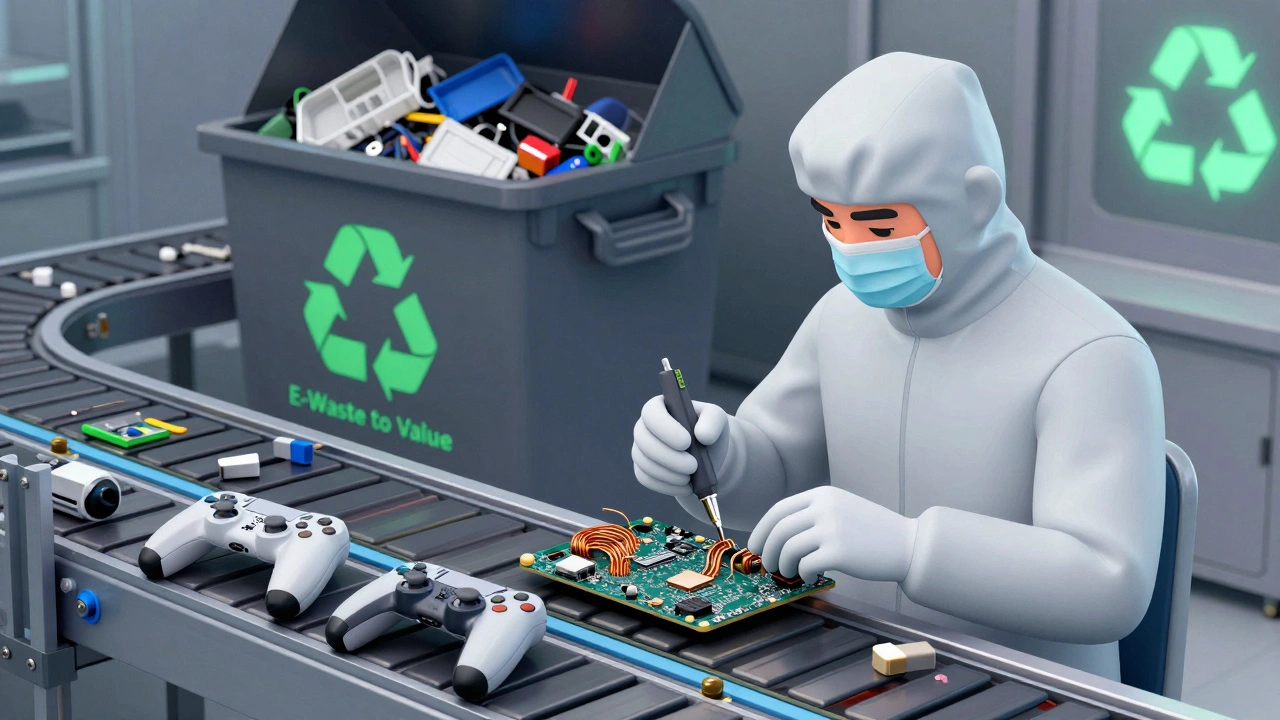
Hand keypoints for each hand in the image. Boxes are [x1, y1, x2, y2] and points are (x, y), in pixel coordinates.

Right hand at [632, 395, 727, 497]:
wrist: (708, 456)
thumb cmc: (709, 431)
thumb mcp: (717, 419)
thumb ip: (712, 421)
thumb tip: (702, 435)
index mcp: (660, 407)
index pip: (651, 413)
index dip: (665, 428)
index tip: (686, 442)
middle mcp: (644, 427)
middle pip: (643, 440)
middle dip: (668, 456)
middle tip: (693, 465)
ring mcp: (641, 449)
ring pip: (644, 462)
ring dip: (669, 474)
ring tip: (691, 477)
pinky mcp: (642, 470)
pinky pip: (646, 479)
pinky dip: (666, 486)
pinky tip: (685, 487)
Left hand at [747, 486, 917, 583]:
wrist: (907, 544)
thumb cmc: (873, 532)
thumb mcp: (842, 508)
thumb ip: (813, 514)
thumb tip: (777, 536)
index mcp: (823, 495)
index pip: (779, 510)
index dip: (762, 530)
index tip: (755, 545)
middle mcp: (825, 508)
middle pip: (780, 530)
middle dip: (768, 551)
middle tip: (769, 565)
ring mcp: (832, 528)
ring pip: (789, 548)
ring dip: (783, 564)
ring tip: (790, 572)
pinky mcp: (839, 552)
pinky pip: (806, 565)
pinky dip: (803, 574)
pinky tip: (810, 576)